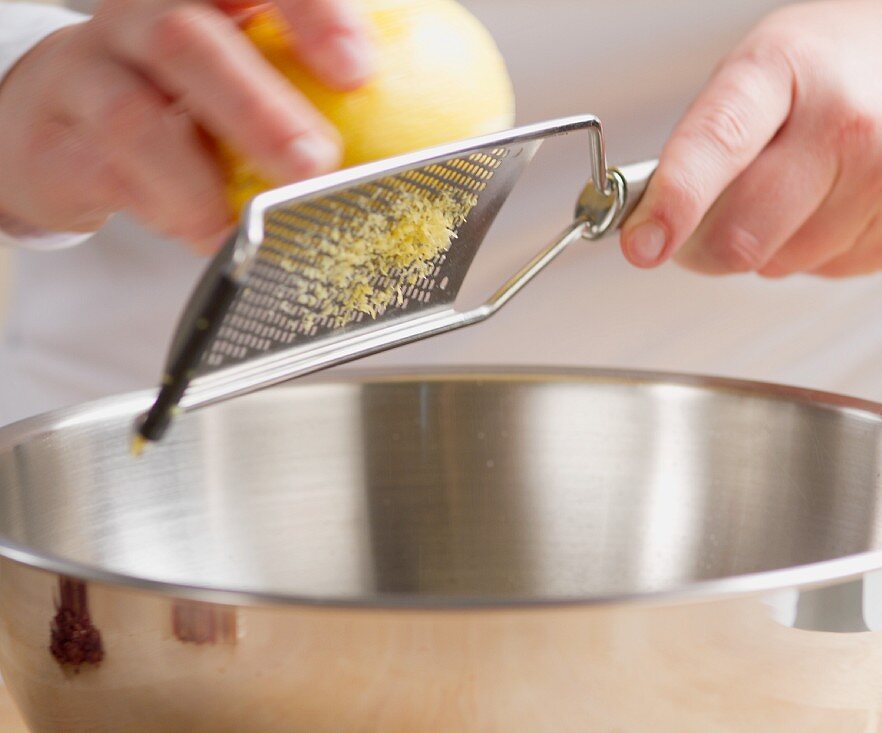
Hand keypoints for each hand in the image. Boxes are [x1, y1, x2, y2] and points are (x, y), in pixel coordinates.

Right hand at [0, 0, 372, 251]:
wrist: (60, 122)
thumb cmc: (184, 100)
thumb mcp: (252, 77)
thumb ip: (325, 97)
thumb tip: (436, 149)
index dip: (309, 11)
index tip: (359, 67)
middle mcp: (143, 19)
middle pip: (186, 38)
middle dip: (257, 104)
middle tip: (315, 160)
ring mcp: (91, 74)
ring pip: (136, 116)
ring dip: (201, 180)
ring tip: (249, 221)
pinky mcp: (56, 140)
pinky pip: (108, 179)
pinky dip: (163, 212)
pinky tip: (205, 233)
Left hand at [620, 0, 881, 277]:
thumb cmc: (848, 70)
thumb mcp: (768, 68)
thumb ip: (705, 139)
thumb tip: (652, 220)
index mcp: (788, 69)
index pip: (717, 144)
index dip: (674, 203)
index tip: (642, 244)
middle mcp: (845, 124)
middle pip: (743, 233)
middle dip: (705, 245)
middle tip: (702, 225)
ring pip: (779, 263)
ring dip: (768, 245)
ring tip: (801, 190)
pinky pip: (826, 272)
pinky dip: (816, 251)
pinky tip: (842, 204)